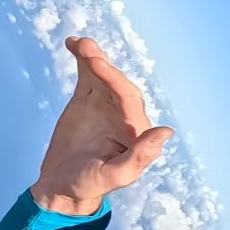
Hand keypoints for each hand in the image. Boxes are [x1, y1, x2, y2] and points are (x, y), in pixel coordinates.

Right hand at [32, 36, 174, 214]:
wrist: (64, 187)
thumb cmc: (91, 185)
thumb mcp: (115, 176)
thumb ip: (140, 157)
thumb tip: (166, 132)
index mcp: (135, 130)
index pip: (128, 97)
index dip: (114, 79)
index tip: (96, 65)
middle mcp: (123, 114)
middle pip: (117, 82)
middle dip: (103, 65)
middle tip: (86, 49)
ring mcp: (104, 105)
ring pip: (102, 76)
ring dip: (92, 57)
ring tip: (79, 43)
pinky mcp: (87, 102)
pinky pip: (87, 77)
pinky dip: (81, 60)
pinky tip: (73, 45)